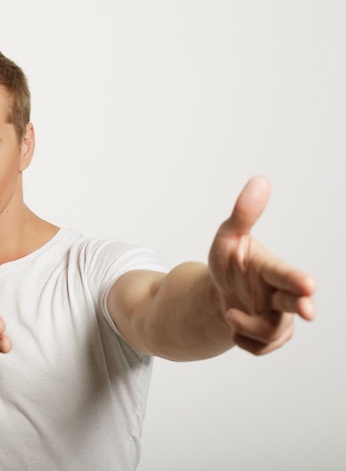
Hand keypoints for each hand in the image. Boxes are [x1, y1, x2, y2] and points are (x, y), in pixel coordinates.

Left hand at [208, 176, 315, 354]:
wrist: (220, 291)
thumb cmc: (229, 262)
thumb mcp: (227, 238)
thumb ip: (243, 214)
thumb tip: (260, 180)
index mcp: (271, 269)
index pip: (285, 274)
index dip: (296, 280)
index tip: (308, 284)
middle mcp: (280, 294)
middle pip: (294, 304)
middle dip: (301, 306)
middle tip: (309, 310)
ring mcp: (278, 317)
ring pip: (270, 332)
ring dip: (245, 325)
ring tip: (229, 311)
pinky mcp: (271, 337)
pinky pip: (257, 347)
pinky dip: (240, 338)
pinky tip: (235, 323)